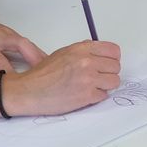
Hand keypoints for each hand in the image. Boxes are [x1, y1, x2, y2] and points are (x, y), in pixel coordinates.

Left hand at [0, 7, 47, 74]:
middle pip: (20, 46)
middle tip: (44, 77)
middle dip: (33, 60)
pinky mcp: (13, 34)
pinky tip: (46, 64)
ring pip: (28, 44)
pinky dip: (38, 53)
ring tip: (52, 72)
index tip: (17, 86)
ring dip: (40, 57)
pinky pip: (28, 43)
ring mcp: (7, 34)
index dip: (8, 72)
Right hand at [5, 40, 121, 116]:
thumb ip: (83, 50)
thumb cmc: (43, 73)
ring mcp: (88, 79)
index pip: (114, 50)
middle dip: (109, 73)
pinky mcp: (87, 96)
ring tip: (93, 87)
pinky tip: (85, 95)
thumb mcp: (63, 53)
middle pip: (116, 67)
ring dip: (105, 85)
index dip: (112, 59)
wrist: (29, 91)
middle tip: (98, 78)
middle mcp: (87, 62)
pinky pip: (104, 95)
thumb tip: (98, 51)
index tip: (107, 64)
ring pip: (114, 82)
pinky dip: (97, 97)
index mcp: (82, 49)